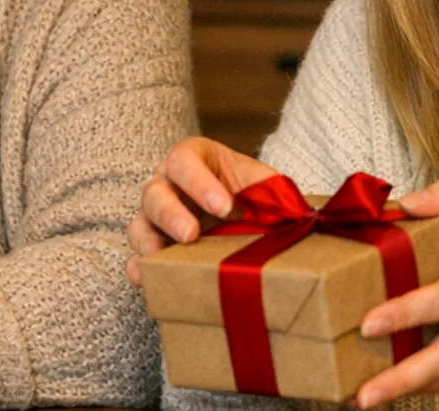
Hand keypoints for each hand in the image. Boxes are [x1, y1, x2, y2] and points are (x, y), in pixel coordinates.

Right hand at [126, 136, 279, 284]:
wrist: (245, 215)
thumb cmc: (252, 194)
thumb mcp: (265, 185)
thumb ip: (275, 193)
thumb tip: (302, 216)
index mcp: (194, 159)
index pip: (184, 161)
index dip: (199, 182)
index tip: (225, 207)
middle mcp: (167, 183)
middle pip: (155, 192)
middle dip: (171, 214)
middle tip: (192, 234)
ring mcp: (156, 216)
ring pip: (140, 223)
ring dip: (148, 241)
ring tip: (160, 259)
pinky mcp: (155, 244)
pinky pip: (136, 256)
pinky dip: (139, 268)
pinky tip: (145, 279)